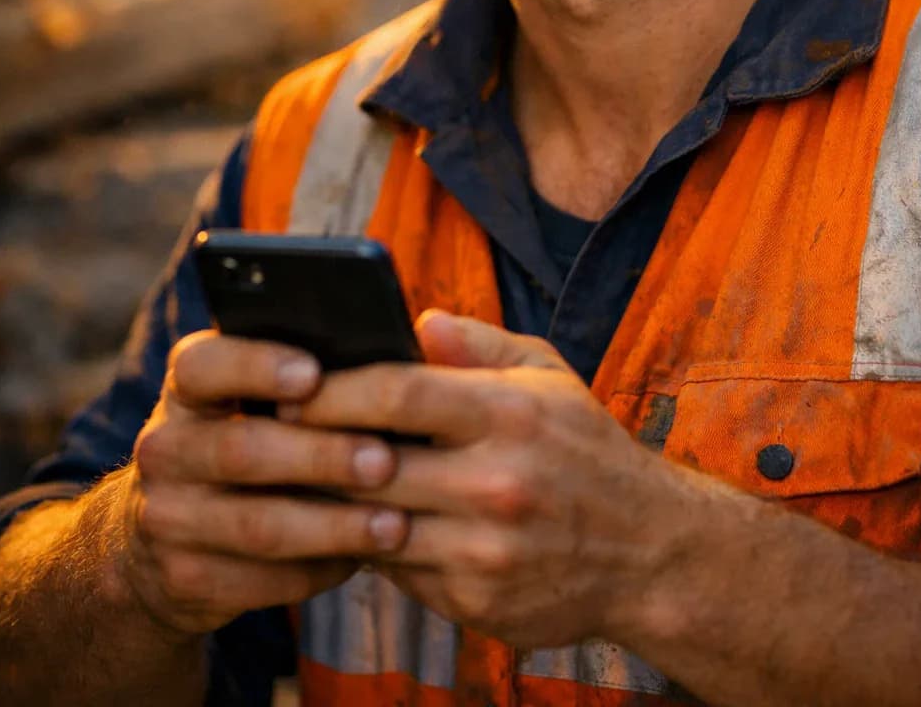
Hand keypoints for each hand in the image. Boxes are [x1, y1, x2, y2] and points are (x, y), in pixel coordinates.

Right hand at [121, 331, 409, 634]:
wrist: (162, 540)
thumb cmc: (246, 441)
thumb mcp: (251, 401)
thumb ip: (305, 377)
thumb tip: (394, 355)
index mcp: (186, 389)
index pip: (203, 366)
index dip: (256, 367)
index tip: (314, 374)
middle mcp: (165, 448)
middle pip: (241, 450)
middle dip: (320, 457)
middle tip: (385, 461)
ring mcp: (167, 518)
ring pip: (257, 525)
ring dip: (332, 526)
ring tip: (395, 524)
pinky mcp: (182, 579)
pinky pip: (259, 580)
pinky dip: (317, 571)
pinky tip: (361, 559)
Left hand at [285, 311, 672, 649]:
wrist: (650, 553)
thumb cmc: (586, 449)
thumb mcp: (547, 375)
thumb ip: (477, 345)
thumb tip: (416, 320)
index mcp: (509, 413)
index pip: (398, 392)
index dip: (333, 389)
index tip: (290, 383)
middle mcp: (497, 482)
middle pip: (372, 463)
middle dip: (312, 449)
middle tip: (270, 433)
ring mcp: (485, 549)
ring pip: (374, 524)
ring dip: (330, 504)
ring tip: (294, 479)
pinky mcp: (477, 601)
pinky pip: (399, 569)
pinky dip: (371, 545)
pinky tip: (351, 523)